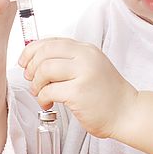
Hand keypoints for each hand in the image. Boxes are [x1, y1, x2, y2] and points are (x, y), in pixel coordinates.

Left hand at [18, 38, 137, 138]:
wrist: (127, 112)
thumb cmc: (106, 94)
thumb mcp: (90, 67)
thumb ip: (69, 61)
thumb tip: (36, 61)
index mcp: (86, 49)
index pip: (51, 41)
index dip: (32, 51)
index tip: (25, 62)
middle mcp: (85, 57)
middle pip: (44, 53)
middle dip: (31, 67)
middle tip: (31, 80)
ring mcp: (83, 73)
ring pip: (44, 70)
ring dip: (36, 84)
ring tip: (40, 93)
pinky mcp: (79, 92)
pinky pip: (48, 91)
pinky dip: (42, 98)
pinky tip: (48, 103)